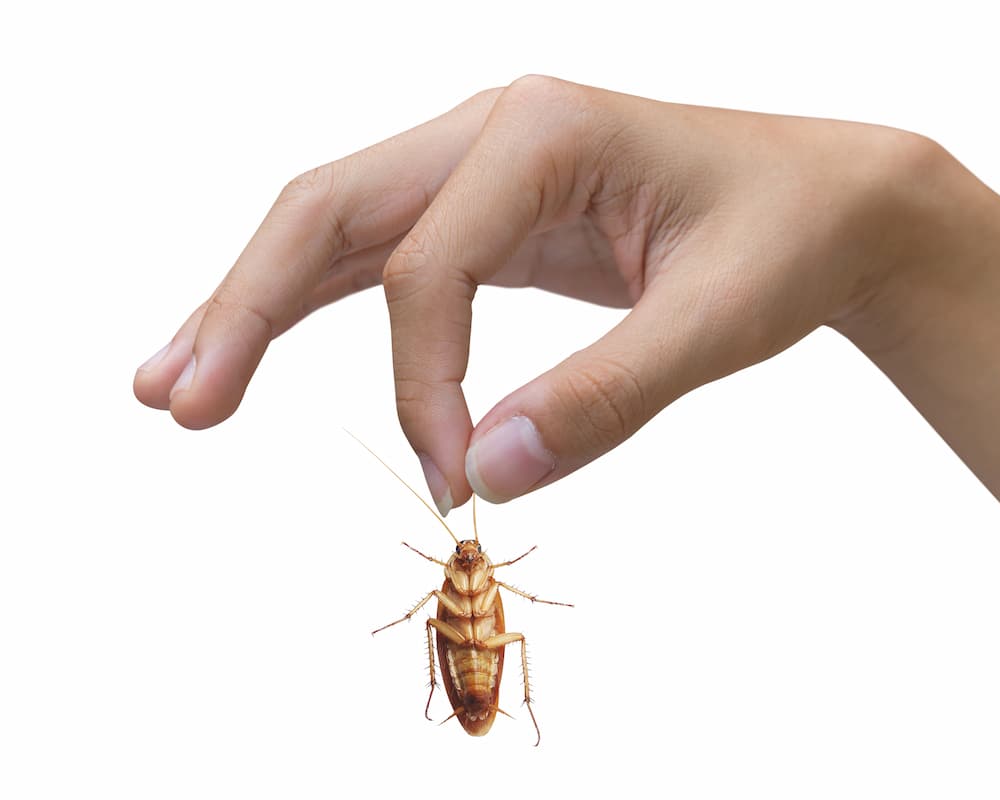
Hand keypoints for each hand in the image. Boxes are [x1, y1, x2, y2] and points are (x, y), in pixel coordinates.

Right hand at [133, 75, 940, 512]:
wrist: (826, 204)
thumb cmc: (783, 243)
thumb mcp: (717, 322)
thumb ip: (608, 397)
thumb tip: (488, 479)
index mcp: (540, 132)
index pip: (429, 265)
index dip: (424, 384)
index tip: (457, 475)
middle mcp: (490, 130)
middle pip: (328, 211)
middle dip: (247, 308)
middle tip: (174, 401)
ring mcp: (480, 165)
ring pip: (333, 228)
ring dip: (250, 304)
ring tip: (173, 383)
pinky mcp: (486, 210)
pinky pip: (378, 256)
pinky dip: (310, 305)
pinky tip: (253, 347)